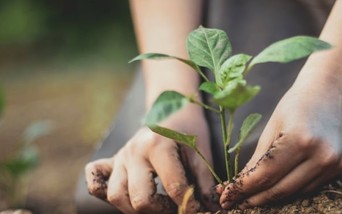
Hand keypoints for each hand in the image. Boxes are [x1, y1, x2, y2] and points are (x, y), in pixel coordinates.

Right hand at [85, 106, 217, 212]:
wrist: (171, 107)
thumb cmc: (188, 128)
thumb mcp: (201, 150)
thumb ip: (204, 180)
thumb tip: (211, 207)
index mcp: (157, 146)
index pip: (173, 188)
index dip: (189, 205)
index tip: (199, 211)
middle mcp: (133, 152)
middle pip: (139, 198)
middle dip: (161, 211)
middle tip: (177, 208)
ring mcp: (120, 157)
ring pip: (116, 196)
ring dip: (135, 209)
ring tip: (158, 206)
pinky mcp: (112, 161)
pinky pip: (96, 183)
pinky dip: (105, 195)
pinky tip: (127, 198)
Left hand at [218, 75, 341, 208]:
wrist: (334, 88)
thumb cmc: (298, 103)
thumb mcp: (273, 126)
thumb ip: (257, 159)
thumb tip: (238, 186)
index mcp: (300, 139)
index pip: (265, 175)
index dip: (242, 189)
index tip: (225, 198)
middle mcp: (321, 155)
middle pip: (280, 190)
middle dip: (254, 199)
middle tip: (234, 203)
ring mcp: (335, 164)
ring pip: (295, 192)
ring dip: (272, 196)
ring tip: (252, 197)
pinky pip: (310, 187)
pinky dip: (293, 188)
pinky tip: (278, 185)